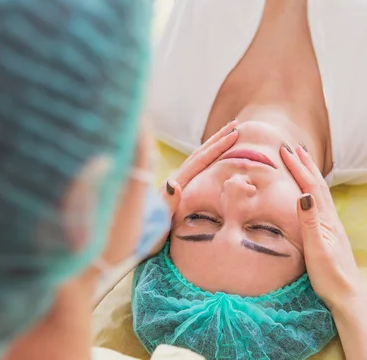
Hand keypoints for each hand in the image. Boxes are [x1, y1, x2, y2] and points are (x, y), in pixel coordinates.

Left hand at [155, 120, 239, 247]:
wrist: (130, 243)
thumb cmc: (146, 237)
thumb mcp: (158, 223)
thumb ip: (166, 204)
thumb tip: (173, 182)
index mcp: (174, 185)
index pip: (200, 160)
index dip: (217, 146)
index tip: (233, 133)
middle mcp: (174, 181)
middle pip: (199, 153)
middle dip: (218, 138)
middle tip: (236, 124)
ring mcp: (173, 186)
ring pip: (196, 158)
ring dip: (212, 146)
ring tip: (228, 136)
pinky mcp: (172, 192)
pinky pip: (193, 169)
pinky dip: (205, 158)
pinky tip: (210, 158)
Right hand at [281, 144, 364, 308]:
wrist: (348, 295)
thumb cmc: (330, 276)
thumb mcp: (316, 250)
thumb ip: (310, 222)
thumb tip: (304, 194)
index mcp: (326, 220)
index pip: (310, 187)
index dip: (299, 167)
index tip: (286, 151)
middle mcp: (331, 219)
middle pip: (318, 185)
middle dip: (306, 164)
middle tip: (295, 147)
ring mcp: (332, 226)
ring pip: (321, 192)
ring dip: (311, 174)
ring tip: (304, 161)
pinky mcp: (330, 234)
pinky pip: (321, 203)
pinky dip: (314, 189)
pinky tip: (311, 193)